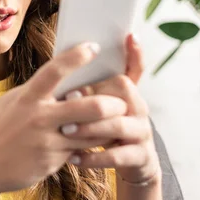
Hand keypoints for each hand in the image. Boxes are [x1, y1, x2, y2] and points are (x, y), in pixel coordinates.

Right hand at [0, 41, 128, 199]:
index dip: (77, 57)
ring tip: (114, 125)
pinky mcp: (52, 161)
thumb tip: (59, 77)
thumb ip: (35, 92)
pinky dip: (87, 146)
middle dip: (112, 104)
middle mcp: (39, 117)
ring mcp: (47, 141)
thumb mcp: (11, 104)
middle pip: (90, 106)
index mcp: (28, 97)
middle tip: (120, 103)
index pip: (56, 70)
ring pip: (92, 132)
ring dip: (106, 129)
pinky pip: (80, 151)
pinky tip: (88, 144)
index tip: (93, 47)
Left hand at [60, 34, 160, 183]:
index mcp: (126, 91)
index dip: (134, 53)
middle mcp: (138, 107)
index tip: (128, 36)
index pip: (133, 68)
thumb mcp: (93, 107)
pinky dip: (94, 157)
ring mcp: (141, 131)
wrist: (128, 164)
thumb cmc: (101, 129)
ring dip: (90, 127)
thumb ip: (84, 89)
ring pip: (119, 125)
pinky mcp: (139, 156)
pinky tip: (74, 158)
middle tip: (67, 99)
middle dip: (94, 94)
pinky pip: (118, 156)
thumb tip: (58, 66)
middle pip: (123, 91)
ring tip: (65, 131)